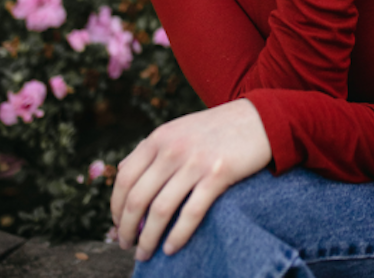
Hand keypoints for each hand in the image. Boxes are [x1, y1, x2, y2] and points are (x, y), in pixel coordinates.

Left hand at [111, 99, 270, 261]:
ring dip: (147, 238)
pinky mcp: (218, 175)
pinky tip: (170, 248)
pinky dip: (176, 236)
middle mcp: (173, 148)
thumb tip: (122, 174)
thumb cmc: (217, 129)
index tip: (116, 224)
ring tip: (145, 253)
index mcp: (160, 137)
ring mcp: (195, 162)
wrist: (258, 119)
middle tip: (126, 244)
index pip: (125, 177)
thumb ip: (153, 148)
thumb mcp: (179, 129)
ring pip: (160, 210)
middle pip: (137, 198)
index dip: (115, 206)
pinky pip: (190, 214)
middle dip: (126, 228)